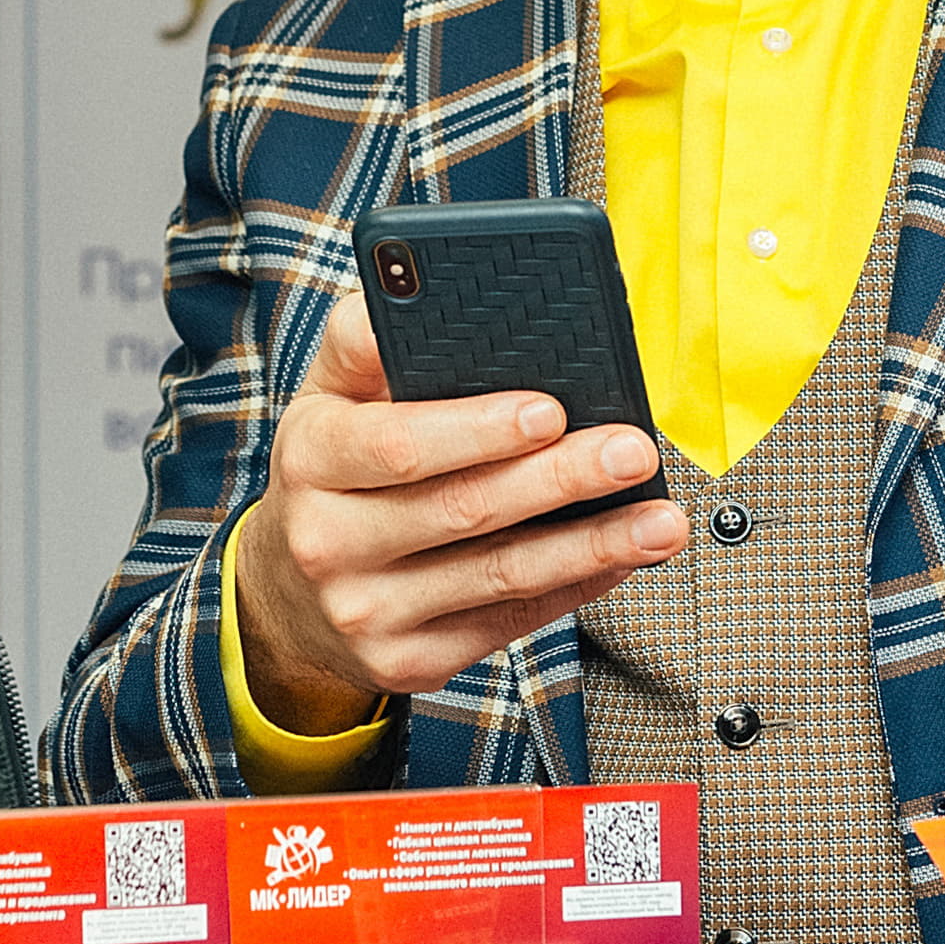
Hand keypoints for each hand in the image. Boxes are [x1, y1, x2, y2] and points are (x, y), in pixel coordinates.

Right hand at [231, 302, 687, 732]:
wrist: (285, 598)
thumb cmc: (332, 471)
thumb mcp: (325, 398)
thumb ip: (364, 341)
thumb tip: (413, 281)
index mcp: (311, 458)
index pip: (400, 444)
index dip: (480, 429)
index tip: (552, 408)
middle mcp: (330, 542)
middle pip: (464, 511)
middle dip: (560, 479)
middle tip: (632, 449)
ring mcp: (368, 612)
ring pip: (500, 576)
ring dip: (592, 544)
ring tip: (659, 518)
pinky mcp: (408, 663)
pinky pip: (509, 622)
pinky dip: (575, 585)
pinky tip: (621, 554)